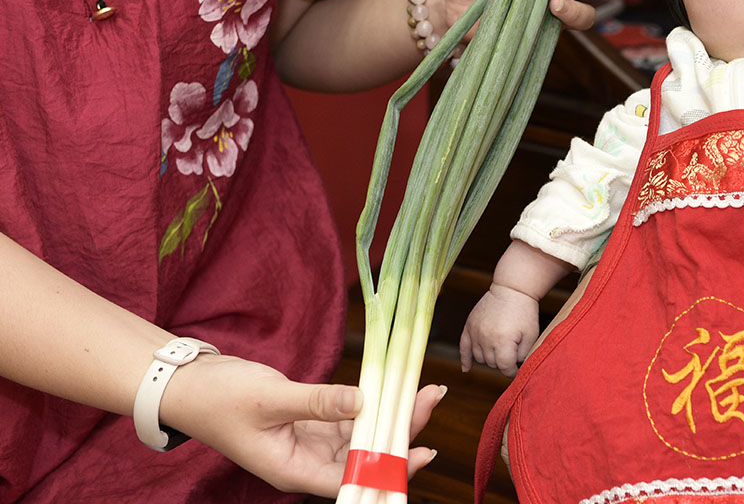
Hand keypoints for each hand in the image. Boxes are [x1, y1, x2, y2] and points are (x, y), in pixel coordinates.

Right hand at [167, 355, 444, 497]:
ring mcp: (311, 442)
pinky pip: (351, 418)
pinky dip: (372, 404)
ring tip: (425, 390)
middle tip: (431, 398)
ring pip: (363, 435)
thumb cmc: (220, 398)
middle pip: (365, 456)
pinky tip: (395, 388)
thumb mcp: (272, 398)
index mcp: (293, 471)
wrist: (191, 384)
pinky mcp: (312, 422)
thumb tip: (364, 401)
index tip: (422, 450)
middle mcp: (308, 462)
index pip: (352, 479)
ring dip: (393, 414)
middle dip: (401, 430)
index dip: (389, 468)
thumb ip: (319, 402)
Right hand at [458, 282, 541, 376]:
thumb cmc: (525, 312)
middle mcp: (486, 338)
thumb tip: (514, 367)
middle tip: (511, 352)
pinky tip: (466, 369)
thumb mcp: (531, 335)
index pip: (505, 367)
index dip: (513, 371)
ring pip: (479, 357)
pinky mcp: (469, 326)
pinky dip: (464, 359)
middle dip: (502, 362)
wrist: (512, 289)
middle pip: (492, 364)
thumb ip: (523, 355)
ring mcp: (475, 332)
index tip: (517, 370)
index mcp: (503, 341)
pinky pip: (463, 347)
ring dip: (489, 358)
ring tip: (499, 349)